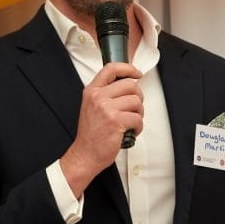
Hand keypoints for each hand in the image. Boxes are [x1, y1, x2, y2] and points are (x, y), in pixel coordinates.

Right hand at [60, 62, 142, 196]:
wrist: (85, 154)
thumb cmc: (91, 134)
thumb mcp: (92, 106)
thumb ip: (105, 93)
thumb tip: (128, 84)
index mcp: (91, 91)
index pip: (111, 68)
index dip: (128, 68)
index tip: (137, 73)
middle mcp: (98, 97)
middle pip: (130, 85)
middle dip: (138, 97)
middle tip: (134, 108)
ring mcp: (106, 108)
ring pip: (136, 102)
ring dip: (139, 113)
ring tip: (131, 122)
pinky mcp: (115, 121)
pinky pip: (138, 118)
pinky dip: (138, 127)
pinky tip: (130, 131)